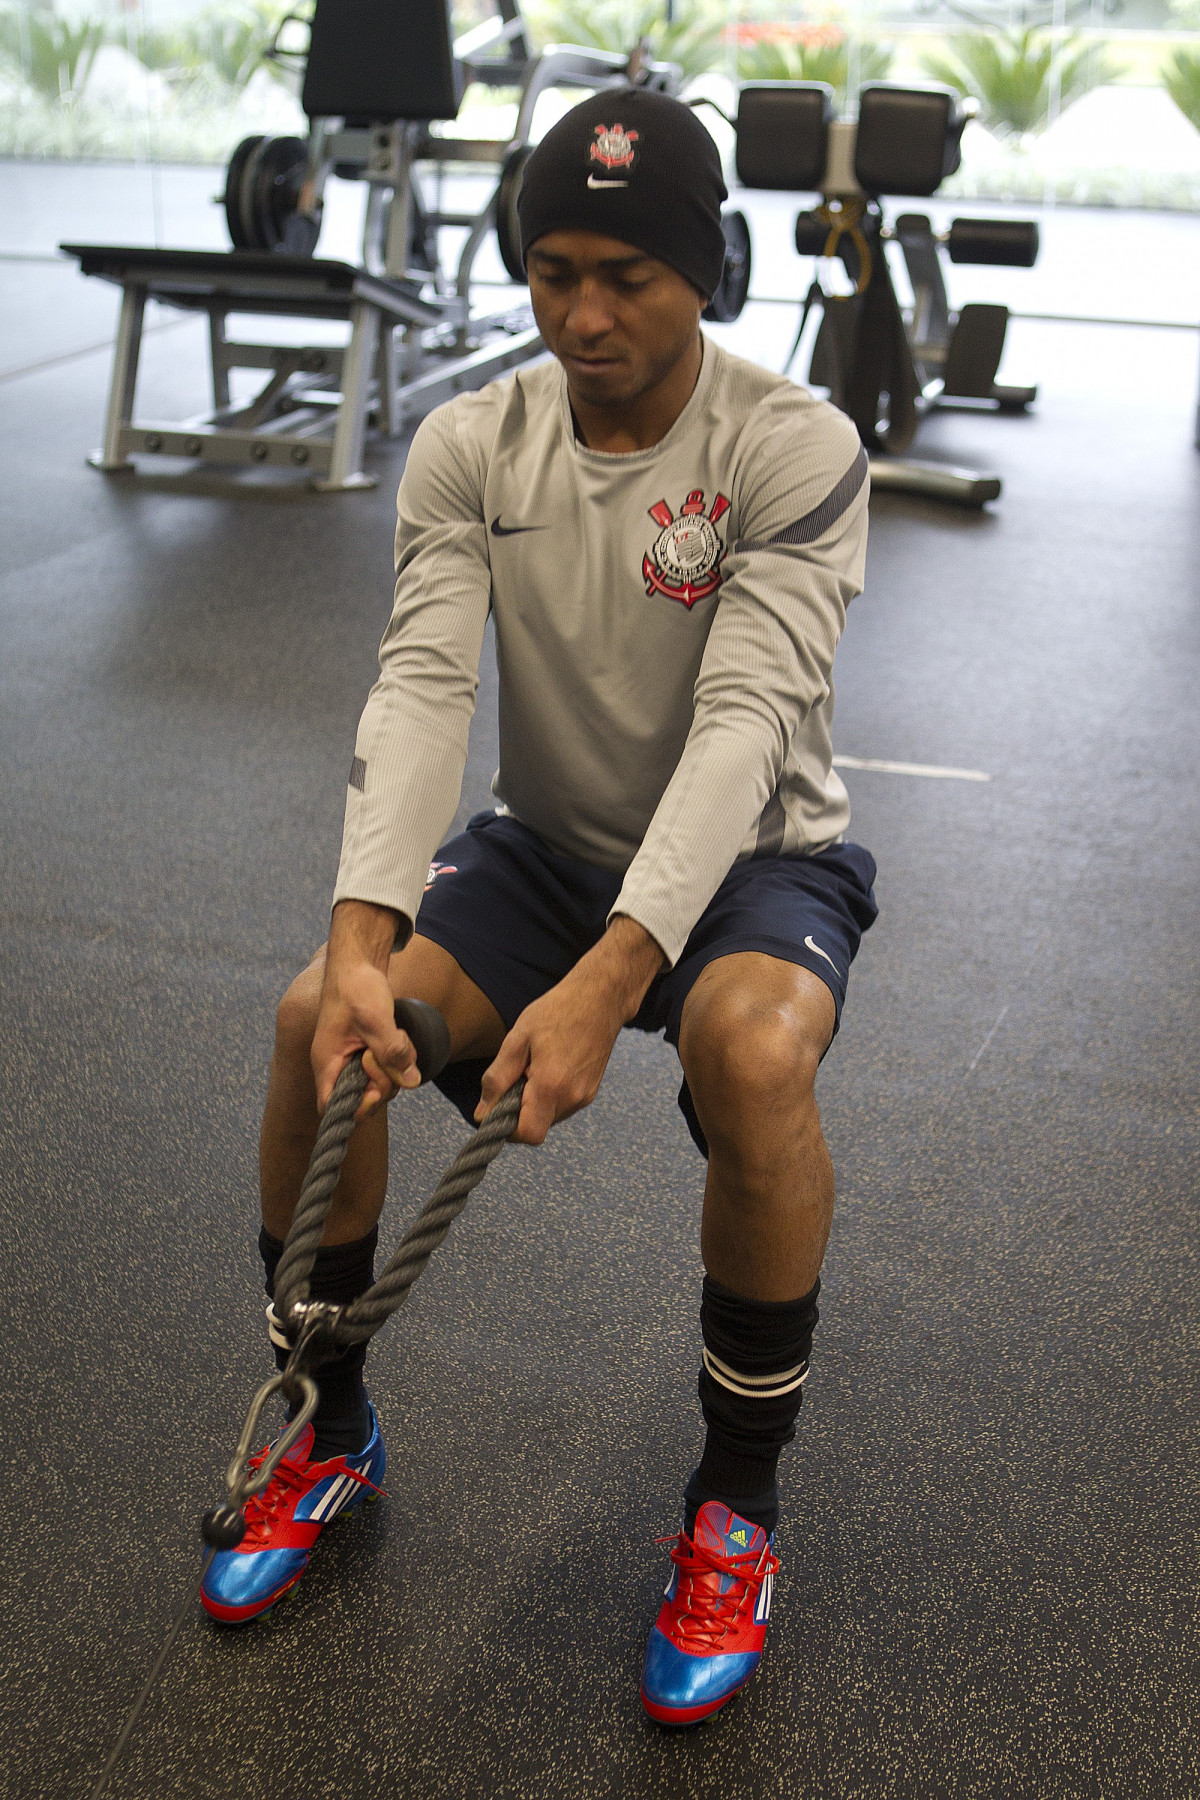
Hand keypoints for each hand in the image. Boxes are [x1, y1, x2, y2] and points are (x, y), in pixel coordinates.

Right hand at [311, 900, 417, 1118]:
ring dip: (395, 1066)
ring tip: (396, 1037)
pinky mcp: (367, 1052)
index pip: (331, 1107)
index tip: (375, 1092)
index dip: (355, 1110)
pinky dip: (397, 1057)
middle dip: (384, 1081)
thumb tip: (411, 1080)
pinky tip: (399, 1036)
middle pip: (362, 1098)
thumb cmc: (356, 988)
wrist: (358, 964)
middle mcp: (337, 1066)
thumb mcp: (376, 1019)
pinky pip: (386, 1068)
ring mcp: (352, 1060)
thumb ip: (392, 1052)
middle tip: (389, 1053)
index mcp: (327, 1062)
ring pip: (379, 1082)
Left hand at [476, 916, 663, 1145]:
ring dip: (533, 1103)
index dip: (507, 1128)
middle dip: (518, 1111)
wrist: (601, 998)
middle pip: (536, 1127)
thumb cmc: (557, 1011)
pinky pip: (561, 1107)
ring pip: (548, 1118)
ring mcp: (585, 1097)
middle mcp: (572, 1098)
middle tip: (516, 1075)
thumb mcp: (518, 1038)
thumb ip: (498, 1079)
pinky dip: (548, 1096)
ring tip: (535, 1067)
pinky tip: (549, 1067)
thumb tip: (482, 1113)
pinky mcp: (590, 1092)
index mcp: (552, 1086)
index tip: (498, 1105)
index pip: (527, 1134)